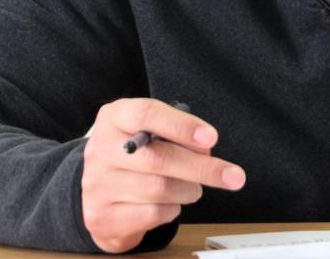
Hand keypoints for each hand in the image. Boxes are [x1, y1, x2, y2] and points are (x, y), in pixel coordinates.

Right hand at [82, 98, 245, 252]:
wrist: (97, 193)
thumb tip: (205, 149)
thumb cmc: (134, 156)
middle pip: (158, 158)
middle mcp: (101, 149)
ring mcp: (97, 184)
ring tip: (192, 186)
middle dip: (202, 168)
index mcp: (114, 118)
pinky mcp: (101, 216)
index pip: (145, 114)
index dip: (182, 125)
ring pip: (160, 189)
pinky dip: (172, 209)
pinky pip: (152, 214)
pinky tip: (169, 202)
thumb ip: (173, 133)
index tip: (211, 138)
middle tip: (233, 175)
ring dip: (188, 190)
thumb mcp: (148, 132)